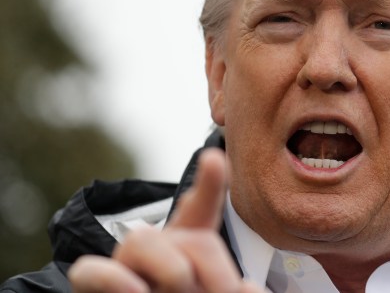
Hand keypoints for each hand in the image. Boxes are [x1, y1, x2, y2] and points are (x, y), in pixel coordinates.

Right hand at [69, 149, 260, 292]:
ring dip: (175, 272)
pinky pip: (90, 270)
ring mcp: (122, 267)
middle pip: (190, 236)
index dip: (209, 185)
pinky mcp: (90, 286)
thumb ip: (228, 287)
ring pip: (141, 240)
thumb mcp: (209, 291)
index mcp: (187, 252)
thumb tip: (250, 289)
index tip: (213, 158)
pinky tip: (137, 292)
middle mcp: (154, 253)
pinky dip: (114, 280)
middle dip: (217, 270)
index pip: (201, 214)